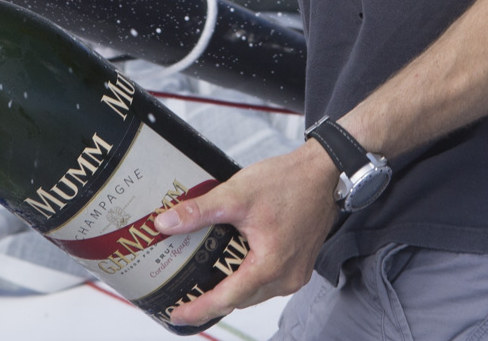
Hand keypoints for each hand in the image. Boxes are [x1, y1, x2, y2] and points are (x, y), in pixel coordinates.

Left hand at [153, 142, 340, 327]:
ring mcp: (296, 274)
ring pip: (255, 294)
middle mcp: (286, 277)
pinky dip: (248, 281)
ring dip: (231, 292)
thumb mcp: (236, 194)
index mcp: (270, 265)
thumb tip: (166, 224)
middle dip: (211, 302)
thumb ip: (199, 212)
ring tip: (203, 285)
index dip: (199, 309)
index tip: (177, 315)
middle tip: (184, 299)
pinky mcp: (299, 266)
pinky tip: (232, 268)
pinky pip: (268, 283)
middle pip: (240, 300)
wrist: (320, 172)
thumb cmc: (287, 182)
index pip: (227, 298)